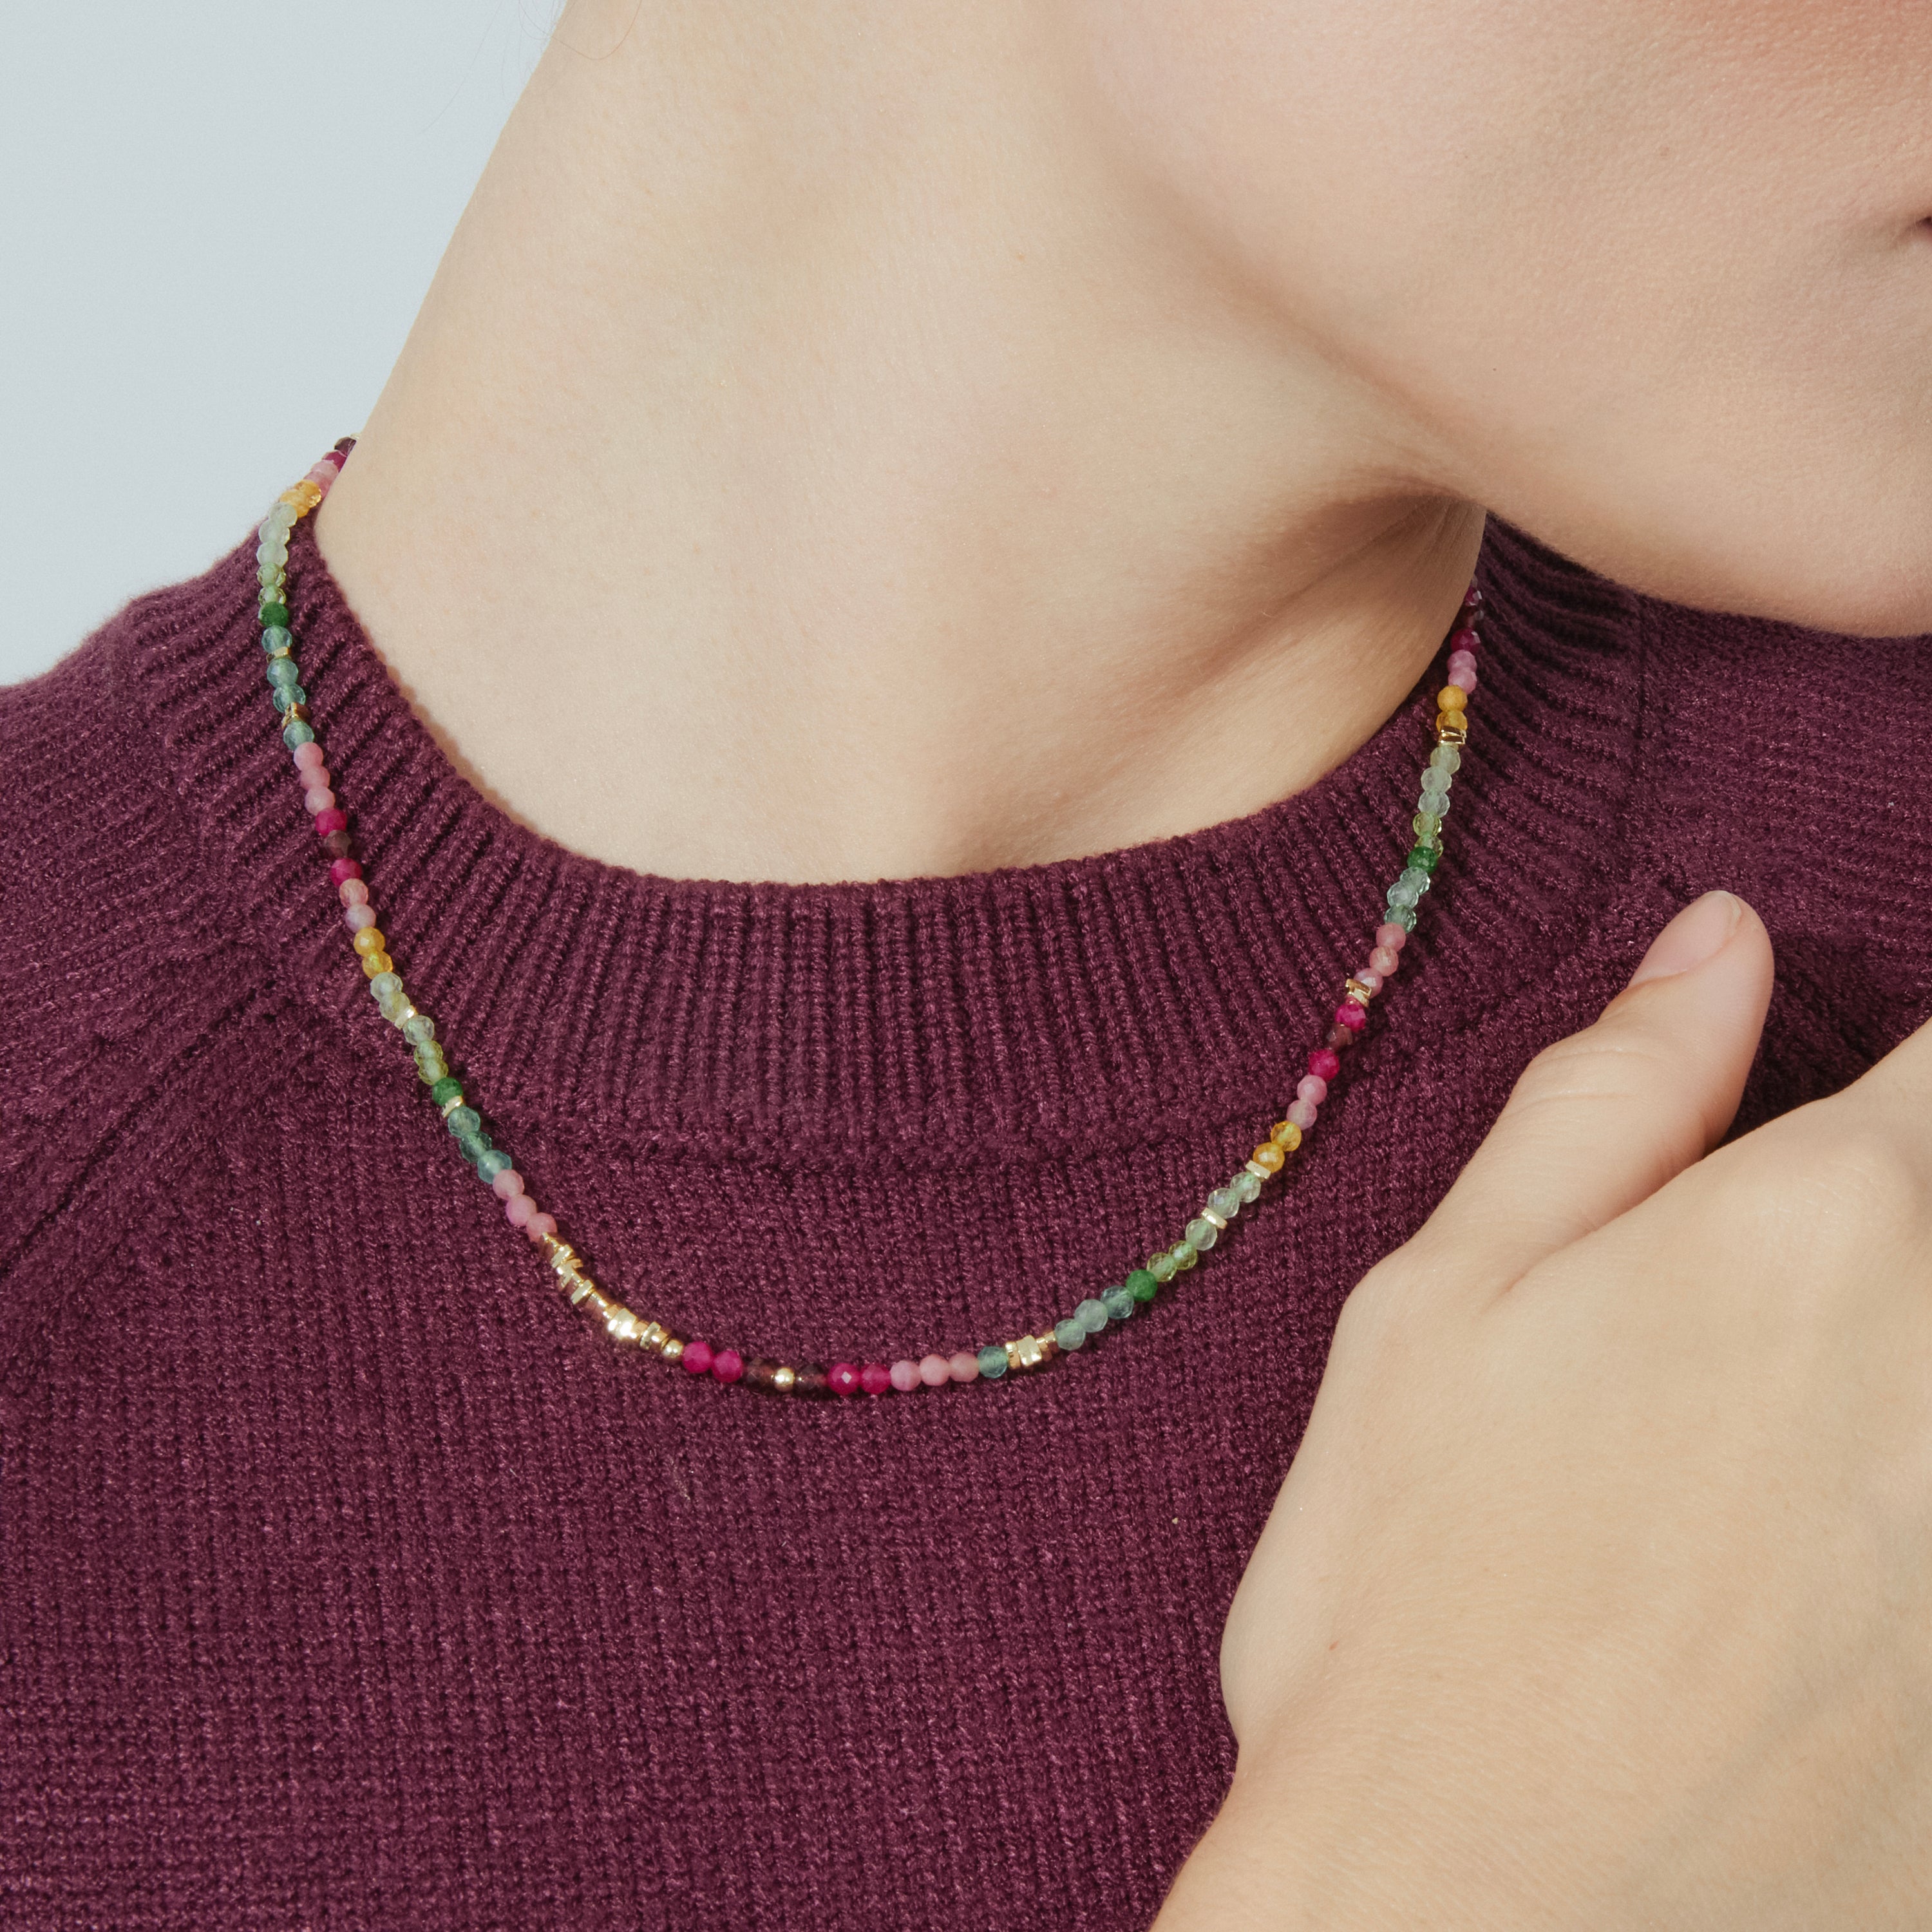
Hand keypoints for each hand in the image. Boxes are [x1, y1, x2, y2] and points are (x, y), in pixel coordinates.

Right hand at [1154, 890, 1931, 1929]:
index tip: (1856, 1136)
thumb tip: (1720, 941)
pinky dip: (1922, 1518)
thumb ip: (1606, 1103)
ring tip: (1775, 1463)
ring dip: (1901, 1378)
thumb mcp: (1441, 1311)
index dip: (1912, 1080)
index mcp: (1823, 1225)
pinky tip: (1837, 1569)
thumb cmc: (1413, 1605)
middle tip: (1762, 1342)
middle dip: (1902, 1223)